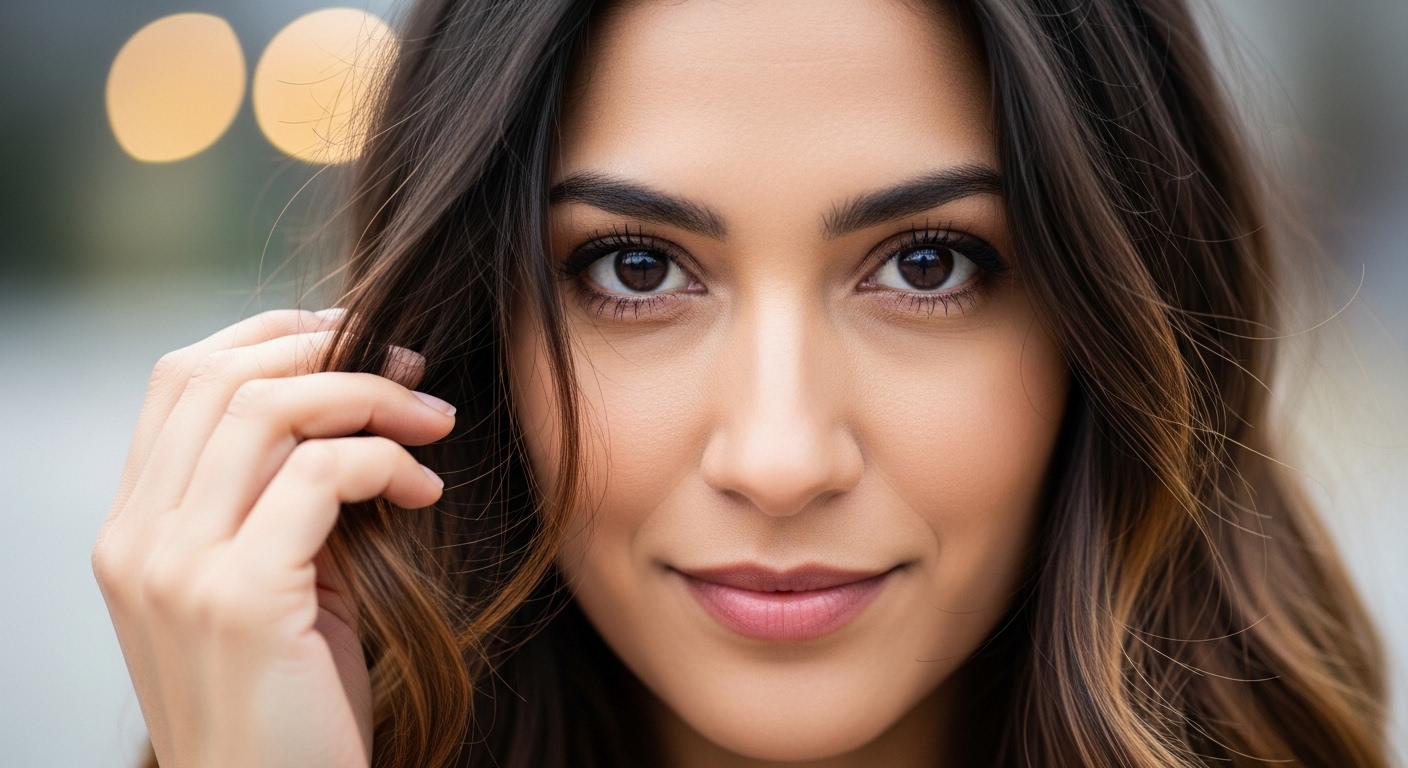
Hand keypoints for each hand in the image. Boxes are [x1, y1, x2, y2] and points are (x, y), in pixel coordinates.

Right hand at [92, 310, 455, 767]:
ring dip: (370, 396)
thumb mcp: (275, 586)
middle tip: (412, 368)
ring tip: (434, 420)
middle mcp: (136, 540)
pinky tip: (424, 492)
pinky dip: (385, 460)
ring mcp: (175, 568)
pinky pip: (320, 474)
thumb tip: (357, 407)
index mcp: (133, 530)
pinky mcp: (237, 597)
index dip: (275, 337)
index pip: (182, 379)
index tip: (357, 338)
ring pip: (268, 410)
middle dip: (331, 352)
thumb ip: (286, 502)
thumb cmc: (291, 705)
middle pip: (222, 377)